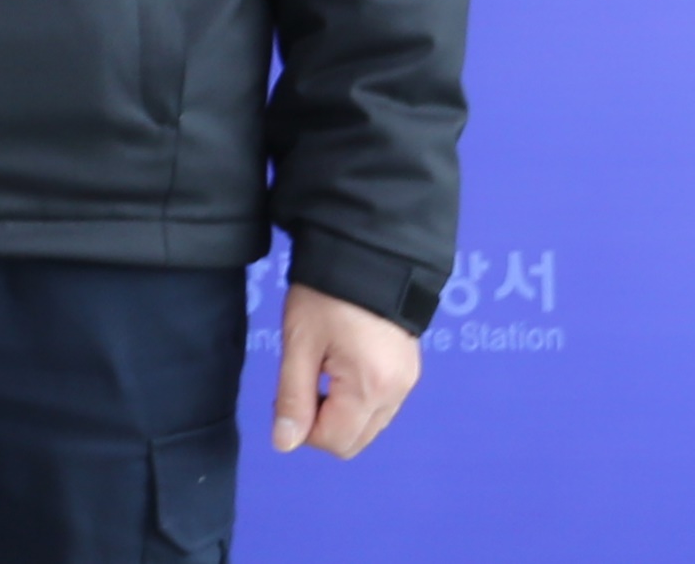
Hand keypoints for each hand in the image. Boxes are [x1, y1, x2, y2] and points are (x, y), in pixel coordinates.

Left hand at [272, 283, 419, 458]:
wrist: (368, 250)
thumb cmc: (326, 294)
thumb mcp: (300, 343)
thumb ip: (293, 397)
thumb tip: (284, 444)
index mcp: (371, 388)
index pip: (334, 442)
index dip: (302, 429)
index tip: (287, 393)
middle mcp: (397, 393)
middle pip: (354, 441)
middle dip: (322, 424)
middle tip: (302, 382)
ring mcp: (408, 382)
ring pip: (368, 425)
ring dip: (340, 414)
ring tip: (321, 370)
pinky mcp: (410, 370)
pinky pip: (381, 405)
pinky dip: (357, 400)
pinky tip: (341, 367)